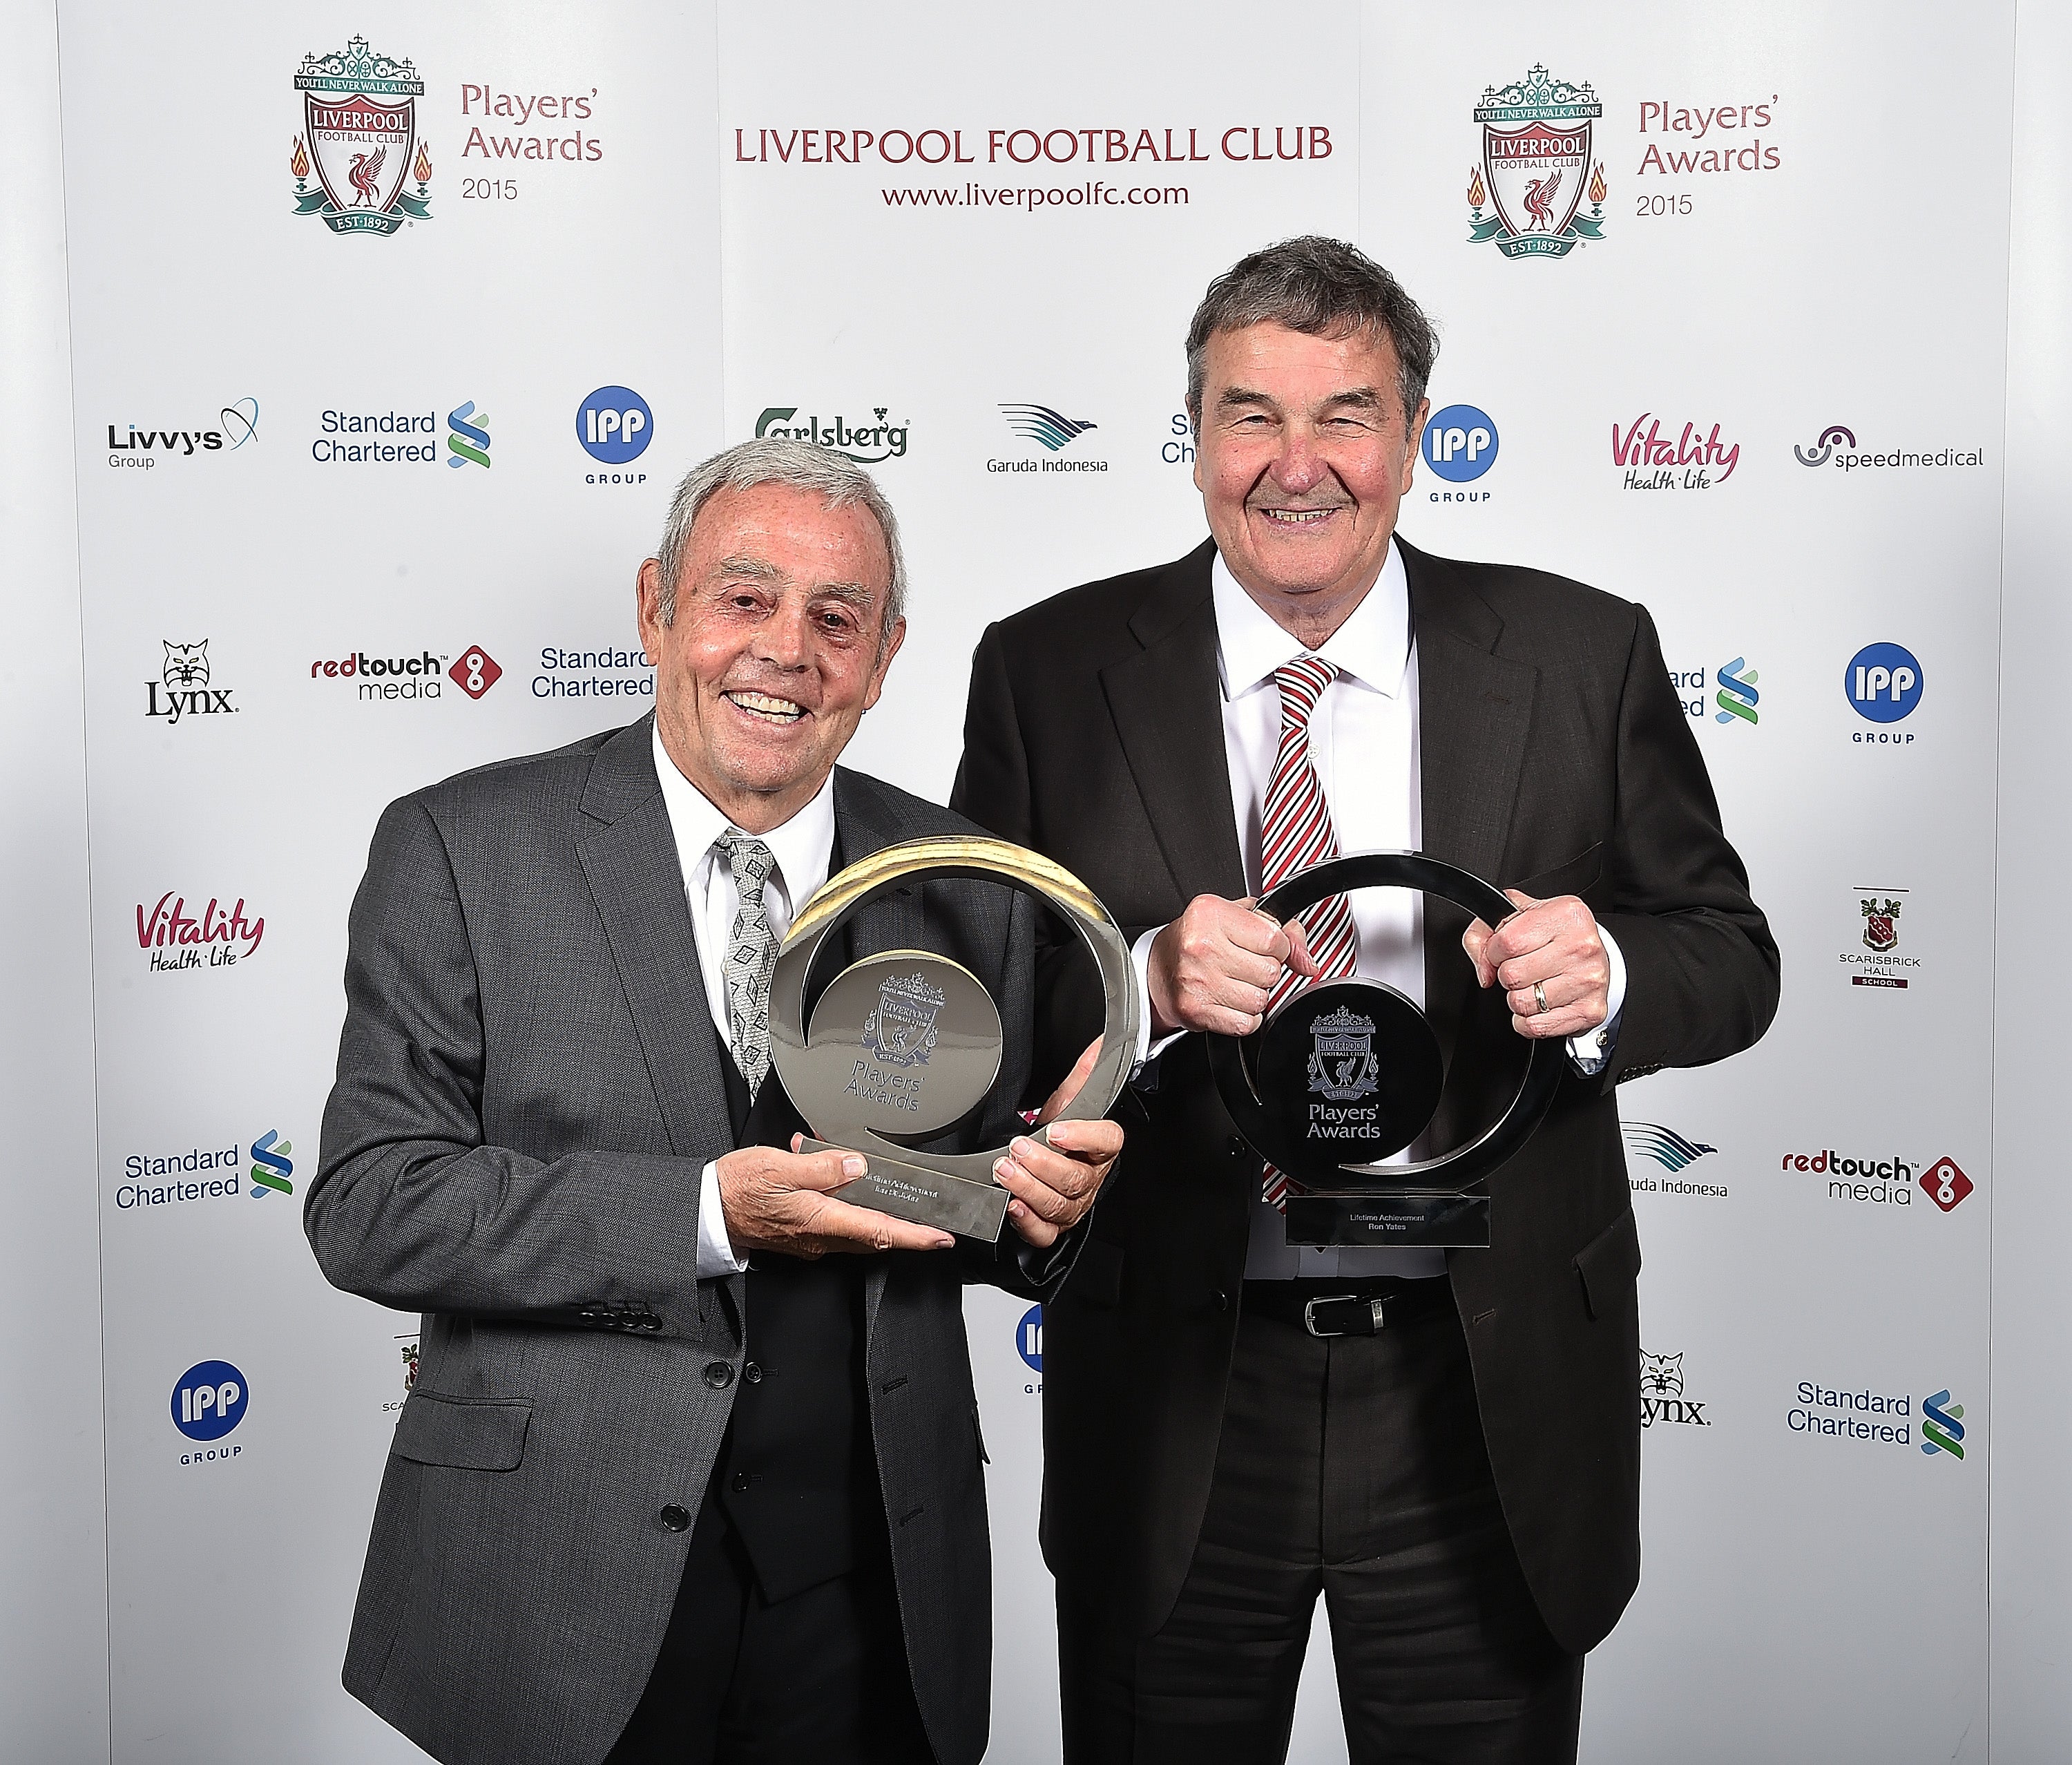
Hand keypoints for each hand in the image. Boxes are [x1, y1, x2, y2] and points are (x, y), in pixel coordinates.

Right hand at [716, 1141, 955, 1259]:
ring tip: (886, 1190)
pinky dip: (847, 1205)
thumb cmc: (736, 1189)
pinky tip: (838, 1179)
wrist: (705, 1210)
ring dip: (876, 1214)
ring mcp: (810, 1238)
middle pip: (874, 1235)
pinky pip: (835, 1222)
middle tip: (932, 1220)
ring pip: (857, 1229)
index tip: (940, 1237)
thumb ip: (822, 1166)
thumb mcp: (779, 1166)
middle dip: (906, 1229)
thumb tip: (857, 1165)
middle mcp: (819, 1236)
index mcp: (819, 1219)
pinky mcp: (800, 1234)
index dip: (914, 1236)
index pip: (879, 1231)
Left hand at [993, 1038, 1125, 1249]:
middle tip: (1018, 1149)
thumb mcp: (1069, 1099)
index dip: (1084, 1137)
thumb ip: (1084, 1074)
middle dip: (1044, 1164)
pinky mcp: (1052, 1225)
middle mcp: (1090, 1180)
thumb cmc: (1060, 1135)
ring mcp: (1072, 1205)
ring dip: (1030, 1189)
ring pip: (1060, 1205)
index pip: (1107, 1142)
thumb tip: (1099, 1045)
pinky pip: (1045, 1232)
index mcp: (1099, 1149)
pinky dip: (1028, 1222)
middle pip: (1076, 1178)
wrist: (1049, 1163)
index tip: (1058, 1129)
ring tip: (1006, 1171)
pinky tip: (1012, 1205)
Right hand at [1146, 895, 1317, 1036]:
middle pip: (1270, 972)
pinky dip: (1244, 1017)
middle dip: (1264, 971)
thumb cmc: (1197, 940)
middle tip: (1243, 965)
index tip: (1262, 947)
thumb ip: (1283, 930)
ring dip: (1254, 995)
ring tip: (1234, 983)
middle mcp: (1202, 946)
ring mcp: (1198, 980)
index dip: (1277, 947)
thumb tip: (1308, 962)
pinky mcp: (1196, 1010)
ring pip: (1261, 1000)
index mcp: (1211, 913)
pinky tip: (1229, 1001)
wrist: (1155, 969)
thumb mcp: (1237, 917)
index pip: (1275, 939)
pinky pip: (1246, 1023)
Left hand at [1462, 891, 1610, 1039]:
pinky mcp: (1590, 1010)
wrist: (1596, 959)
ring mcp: (1588, 980)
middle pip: (1512, 975)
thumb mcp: (1516, 919)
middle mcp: (1582, 946)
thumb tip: (1484, 971)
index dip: (1493, 953)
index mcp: (1564, 914)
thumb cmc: (1554, 938)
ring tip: (1534, 986)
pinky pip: (1536, 1027)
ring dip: (1518, 998)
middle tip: (1523, 970)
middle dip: (1507, 976)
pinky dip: (1528, 1021)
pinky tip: (1539, 1006)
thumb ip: (1483, 934)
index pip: (1506, 942)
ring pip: (1522, 1003)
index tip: (1502, 954)